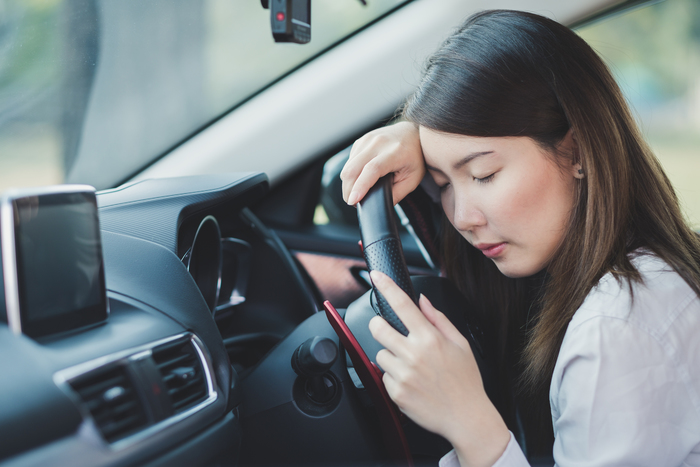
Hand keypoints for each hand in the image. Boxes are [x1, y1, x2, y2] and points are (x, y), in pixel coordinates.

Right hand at [340, 121, 424, 205]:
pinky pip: (349, 162)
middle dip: (348, 190)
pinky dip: (350, 174)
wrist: (411, 133)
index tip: (353, 201)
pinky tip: (358, 180)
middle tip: (353, 203)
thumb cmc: (414, 157)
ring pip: (347, 166)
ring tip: (355, 194)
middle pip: (353, 169)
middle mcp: (378, 143)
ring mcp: (367, 140)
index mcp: (394, 152)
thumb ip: (397, 194)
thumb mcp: (413, 179)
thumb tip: (380, 206)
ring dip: (347, 184)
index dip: (360, 186)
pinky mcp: (360, 141)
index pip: (372, 169)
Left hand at [368, 271, 509, 466]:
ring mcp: (403, 374)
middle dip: (380, 326)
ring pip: (380, 354)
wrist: (467, 417)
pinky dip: (394, 377)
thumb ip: (438, 320)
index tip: (377, 276)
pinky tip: (413, 383)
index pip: (402, 305)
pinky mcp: (396, 392)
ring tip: (412, 367)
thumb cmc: (465, 381)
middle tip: (391, 332)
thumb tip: (422, 301)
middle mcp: (414, 354)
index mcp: (430, 339)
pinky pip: (384, 376)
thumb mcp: (460, 344)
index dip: (386, 287)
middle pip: (378, 328)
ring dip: (391, 356)